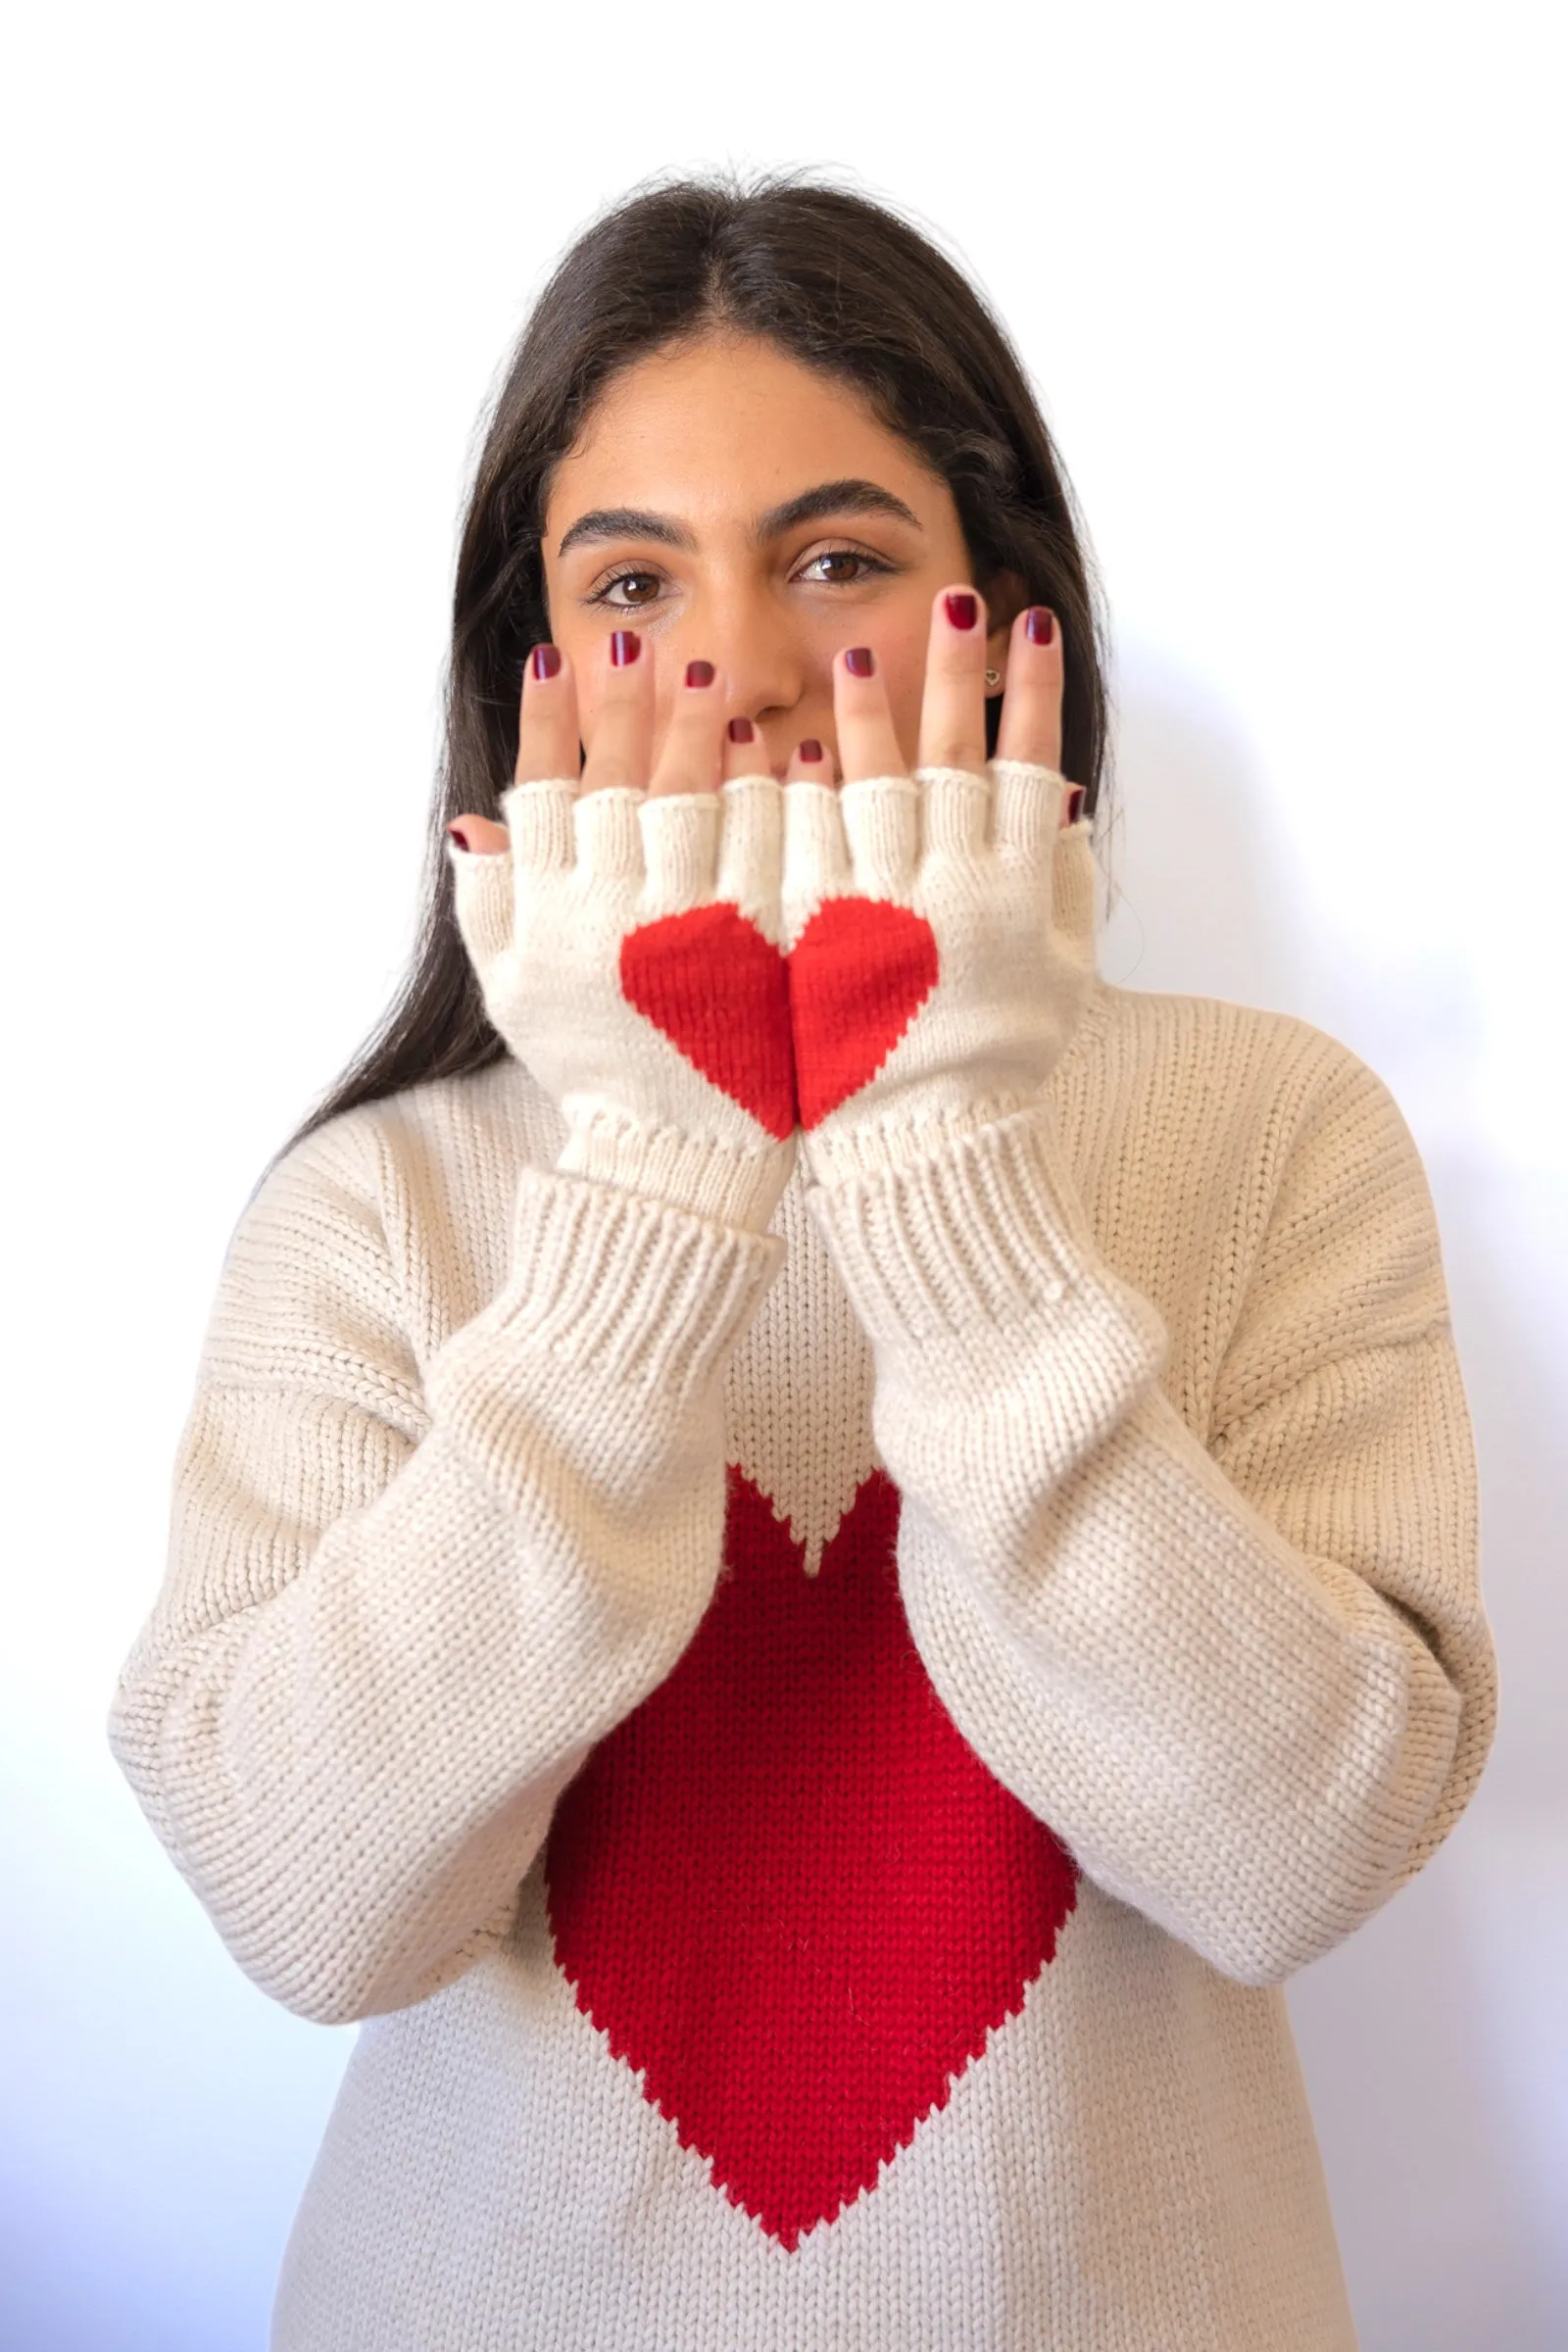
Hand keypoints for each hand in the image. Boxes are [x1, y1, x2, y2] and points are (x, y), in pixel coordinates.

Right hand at [447, 636, 796, 1231]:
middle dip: (623, 707)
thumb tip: (470, 821)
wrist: (679, 1150)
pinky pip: (772, 852)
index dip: (549, 725)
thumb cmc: (594, 1064)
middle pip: (621, 784)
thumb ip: (490, 904)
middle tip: (632, 642)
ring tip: (703, 677)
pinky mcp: (767, 950)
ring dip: (699, 735)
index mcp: (556, 920)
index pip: (546, 796)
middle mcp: (620, 920)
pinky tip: (785, 749)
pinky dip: (777, 797)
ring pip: (698, 807)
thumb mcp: (515, 992)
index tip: (552, 660)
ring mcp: (697, 933)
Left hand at [781, 589, 1091, 1182]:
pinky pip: (795, 846)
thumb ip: (1057, 877)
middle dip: (953, 673)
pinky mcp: (809, 939)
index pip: (1025, 764)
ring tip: (852, 656)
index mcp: (1011, 893)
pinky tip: (781, 744)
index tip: (1030, 623)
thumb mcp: (1056, 970)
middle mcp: (948, 892)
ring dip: (862, 717)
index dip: (1031, 691)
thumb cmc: (992, 1058)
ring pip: (866, 789)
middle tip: (954, 600)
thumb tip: (1057, 793)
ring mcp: (875, 913)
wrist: (919, 1142)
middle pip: (949, 757)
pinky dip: (788, 791)